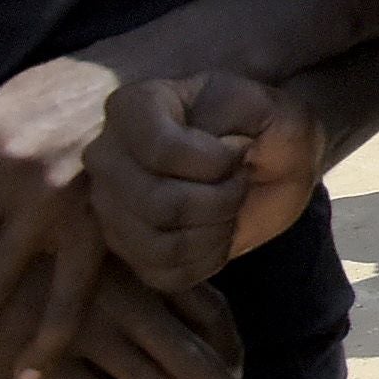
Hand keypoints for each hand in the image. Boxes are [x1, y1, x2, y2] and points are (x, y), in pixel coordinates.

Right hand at [0, 258, 275, 378]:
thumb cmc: (33, 263)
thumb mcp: (94, 257)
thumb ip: (144, 287)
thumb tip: (202, 337)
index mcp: (141, 266)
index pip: (212, 312)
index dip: (233, 349)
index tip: (243, 373)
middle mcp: (124, 299)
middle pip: (199, 363)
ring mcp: (88, 331)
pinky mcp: (49, 362)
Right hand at [95, 72, 325, 295]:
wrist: (272, 165)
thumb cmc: (266, 128)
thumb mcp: (269, 105)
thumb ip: (243, 114)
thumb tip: (216, 148)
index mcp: (132, 107)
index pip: (160, 150)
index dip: (216, 162)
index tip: (241, 149)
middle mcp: (106, 157)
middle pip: (157, 204)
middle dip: (221, 200)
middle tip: (240, 182)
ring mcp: (110, 207)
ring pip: (158, 244)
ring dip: (216, 231)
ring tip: (231, 207)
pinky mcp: (128, 250)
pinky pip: (164, 273)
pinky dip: (207, 258)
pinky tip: (220, 233)